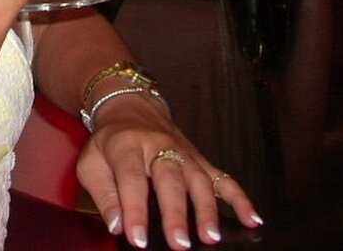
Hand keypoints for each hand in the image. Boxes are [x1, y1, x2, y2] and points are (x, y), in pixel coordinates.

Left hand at [77, 93, 262, 248]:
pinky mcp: (199, 159)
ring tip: (211, 237)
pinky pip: (222, 177)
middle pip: (169, 179)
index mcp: (127, 146)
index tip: (137, 239)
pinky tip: (252, 219)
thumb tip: (117, 225)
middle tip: (179, 243)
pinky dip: (239, 198)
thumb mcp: (91, 162)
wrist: (130, 105)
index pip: (131, 179)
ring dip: (206, 209)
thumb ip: (102, 194)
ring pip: (198, 179)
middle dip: (176, 213)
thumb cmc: (109, 140)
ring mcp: (183, 152)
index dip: (134, 210)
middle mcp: (159, 147)